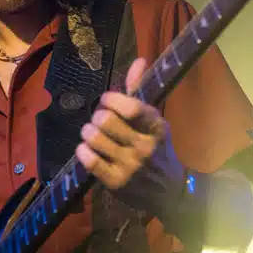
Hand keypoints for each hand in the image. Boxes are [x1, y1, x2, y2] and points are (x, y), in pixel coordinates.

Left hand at [75, 57, 185, 216]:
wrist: (169, 192)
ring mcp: (130, 166)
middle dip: (96, 116)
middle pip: (106, 120)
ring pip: (95, 138)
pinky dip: (83, 151)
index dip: (111, 99)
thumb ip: (140, 91)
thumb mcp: (153, 121)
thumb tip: (139, 60)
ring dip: (87, 132)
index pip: (130, 106)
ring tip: (90, 133)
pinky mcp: (116, 182)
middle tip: (98, 119)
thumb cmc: (158, 150)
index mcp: (156, 126)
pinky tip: (86, 149)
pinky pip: (90, 161)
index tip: (106, 100)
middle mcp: (145, 146)